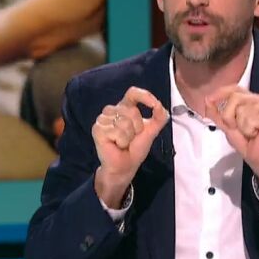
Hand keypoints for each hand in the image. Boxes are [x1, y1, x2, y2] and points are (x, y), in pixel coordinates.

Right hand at [92, 87, 167, 207]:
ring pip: (124, 122)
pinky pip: (116, 131)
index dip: (144, 96)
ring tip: (123, 142)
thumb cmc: (135, 148)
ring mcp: (103, 119)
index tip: (154, 105)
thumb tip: (160, 106)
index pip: (133, 93)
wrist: (126, 166)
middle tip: (131, 138)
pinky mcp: (97, 129)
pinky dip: (121, 141)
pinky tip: (116, 145)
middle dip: (137, 128)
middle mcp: (112, 110)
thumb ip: (159, 117)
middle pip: (132, 110)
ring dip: (128, 137)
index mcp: (125, 107)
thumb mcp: (151, 131)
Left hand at [205, 85, 258, 195]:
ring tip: (250, 132)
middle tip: (239, 128)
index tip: (210, 100)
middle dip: (229, 116)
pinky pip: (250, 119)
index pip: (235, 88)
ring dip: (241, 125)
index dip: (221, 93)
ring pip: (241, 109)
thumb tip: (207, 99)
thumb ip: (216, 113)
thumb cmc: (247, 143)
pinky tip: (256, 133)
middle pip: (235, 98)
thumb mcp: (227, 126)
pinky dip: (249, 130)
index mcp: (251, 99)